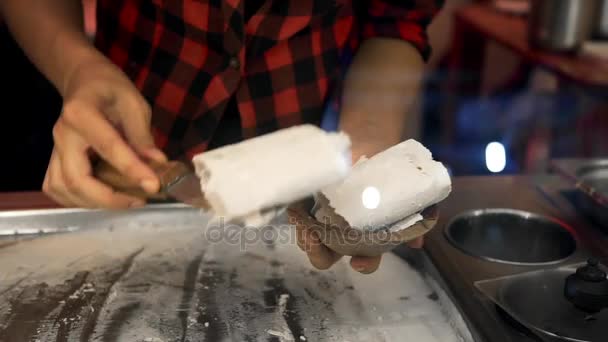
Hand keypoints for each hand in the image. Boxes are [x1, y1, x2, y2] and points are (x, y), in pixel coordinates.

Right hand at [43, 58, 166, 208]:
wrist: (84, 80)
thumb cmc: (111, 88)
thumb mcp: (134, 103)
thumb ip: (143, 135)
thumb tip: (157, 164)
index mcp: (81, 114)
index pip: (108, 148)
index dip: (132, 169)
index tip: (153, 185)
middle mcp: (62, 135)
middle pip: (76, 179)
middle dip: (108, 198)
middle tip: (139, 200)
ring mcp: (54, 150)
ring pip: (63, 189)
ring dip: (94, 203)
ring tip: (125, 200)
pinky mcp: (54, 160)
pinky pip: (56, 188)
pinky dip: (77, 200)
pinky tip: (102, 199)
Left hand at [291, 144, 423, 273]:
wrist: (369, 142)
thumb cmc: (386, 172)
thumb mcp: (402, 189)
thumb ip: (412, 213)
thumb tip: (417, 240)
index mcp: (367, 237)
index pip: (366, 260)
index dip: (364, 264)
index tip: (358, 263)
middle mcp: (342, 234)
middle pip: (326, 257)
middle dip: (318, 254)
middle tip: (315, 238)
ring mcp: (323, 219)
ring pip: (307, 240)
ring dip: (304, 234)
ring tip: (302, 219)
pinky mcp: (309, 203)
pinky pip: (298, 218)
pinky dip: (296, 215)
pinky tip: (296, 207)